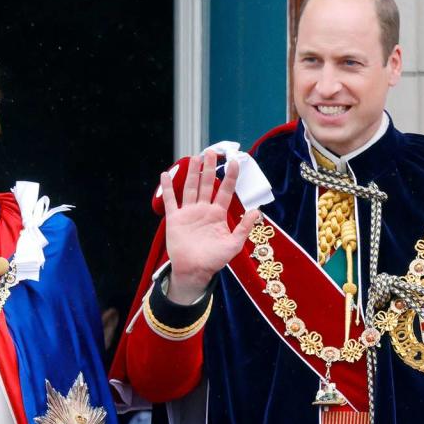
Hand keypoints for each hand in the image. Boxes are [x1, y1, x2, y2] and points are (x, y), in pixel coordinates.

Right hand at [160, 150, 261, 303]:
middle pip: (207, 184)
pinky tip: (165, 175)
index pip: (225, 191)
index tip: (234, 162)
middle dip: (209, 168)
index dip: (230, 177)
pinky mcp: (175, 218)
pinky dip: (167, 188)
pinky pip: (171, 200)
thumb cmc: (214, 260)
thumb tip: (257, 211)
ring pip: (191, 188)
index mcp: (217, 214)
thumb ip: (244, 227)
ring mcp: (188, 213)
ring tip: (195, 157)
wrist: (194, 271)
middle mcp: (203, 210)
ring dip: (192, 173)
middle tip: (211, 152)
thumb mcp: (234, 244)